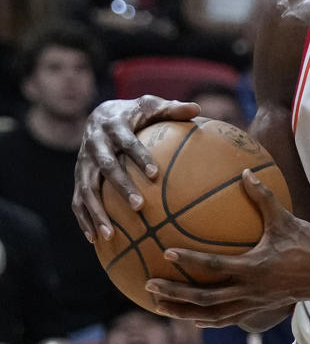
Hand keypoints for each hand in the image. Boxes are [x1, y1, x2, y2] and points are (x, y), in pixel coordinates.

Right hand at [73, 96, 199, 242]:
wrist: (101, 114)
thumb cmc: (136, 113)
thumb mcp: (152, 105)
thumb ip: (172, 108)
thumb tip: (197, 108)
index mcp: (113, 125)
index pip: (127, 142)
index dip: (139, 157)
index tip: (155, 174)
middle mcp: (94, 144)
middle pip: (106, 167)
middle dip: (121, 187)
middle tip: (140, 206)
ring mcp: (83, 162)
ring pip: (86, 188)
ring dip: (97, 211)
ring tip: (110, 234)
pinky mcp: (79, 176)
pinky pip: (77, 200)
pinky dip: (84, 219)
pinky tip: (94, 238)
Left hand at [145, 170, 309, 325]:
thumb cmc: (309, 243)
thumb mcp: (286, 219)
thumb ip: (264, 197)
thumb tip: (245, 173)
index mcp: (255, 267)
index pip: (215, 267)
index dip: (190, 261)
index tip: (166, 254)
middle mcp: (250, 290)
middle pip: (205, 299)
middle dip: (175, 295)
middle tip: (150, 286)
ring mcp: (253, 303)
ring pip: (212, 315)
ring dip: (184, 312)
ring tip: (160, 308)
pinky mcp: (258, 309)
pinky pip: (227, 319)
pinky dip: (207, 320)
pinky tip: (193, 317)